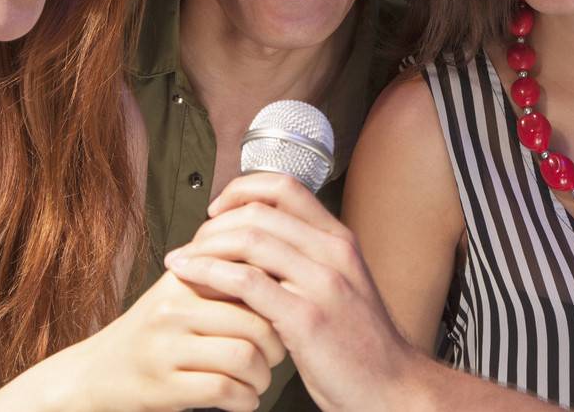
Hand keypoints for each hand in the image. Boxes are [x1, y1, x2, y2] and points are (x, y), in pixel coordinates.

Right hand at [3, 270, 285, 411]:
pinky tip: (243, 398)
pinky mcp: (163, 385)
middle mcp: (173, 308)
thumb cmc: (150, 333)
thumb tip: (275, 259)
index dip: (278, 300)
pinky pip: (224, 390)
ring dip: (263, 377)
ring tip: (259, 379)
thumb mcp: (178, 291)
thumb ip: (219, 273)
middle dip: (277, 346)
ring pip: (244, 357)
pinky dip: (245, 399)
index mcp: (183, 278)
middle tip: (276, 355)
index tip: (283, 314)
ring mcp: (166, 347)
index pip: (250, 278)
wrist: (96, 373)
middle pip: (255, 321)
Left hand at [164, 173, 428, 411]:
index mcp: (340, 240)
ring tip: (181, 261)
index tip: (218, 210)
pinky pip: (247, 282)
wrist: (392, 387)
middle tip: (193, 244)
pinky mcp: (306, 318)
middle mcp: (333, 252)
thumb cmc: (361, 344)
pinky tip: (190, 278)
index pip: (285, 187)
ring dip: (205, 246)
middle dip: (215, 223)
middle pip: (261, 210)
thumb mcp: (341, 286)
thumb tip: (258, 245)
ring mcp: (322, 283)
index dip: (243, 190)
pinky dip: (209, 274)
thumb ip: (307, 261)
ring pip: (250, 240)